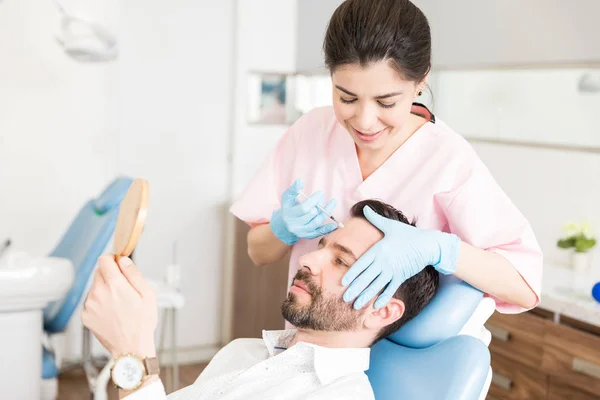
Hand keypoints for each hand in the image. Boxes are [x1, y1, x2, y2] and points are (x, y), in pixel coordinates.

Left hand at [82, 255, 157, 357]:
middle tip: (123, 289)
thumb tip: (123, 261)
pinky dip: (99, 303)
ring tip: (118, 304)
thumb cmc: (142, 322)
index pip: (104, 260)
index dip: (112, 259)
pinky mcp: (85, 316)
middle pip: (99, 272)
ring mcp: (90, 305)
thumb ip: (134, 274)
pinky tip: (111, 313)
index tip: (118, 264)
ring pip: (95, 287)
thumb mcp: (147, 294)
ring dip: (104, 290)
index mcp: (115, 285)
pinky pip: (91, 302)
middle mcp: (98, 293)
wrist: (131, 347)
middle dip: (109, 275)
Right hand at [270, 179, 337, 244]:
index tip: (320, 193)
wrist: (284, 225)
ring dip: (326, 213)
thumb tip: (300, 181)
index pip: (304, 208)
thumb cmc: (288, 208)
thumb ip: (293, 189)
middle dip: (319, 205)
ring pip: (316, 222)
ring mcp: (301, 232)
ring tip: (332, 203)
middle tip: (323, 197)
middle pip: (311, 215)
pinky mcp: (308, 236)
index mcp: (289, 215)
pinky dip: (327, 229)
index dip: (313, 200)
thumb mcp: (287, 198)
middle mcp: (294, 225)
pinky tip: (335, 224)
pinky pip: (319, 233)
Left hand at [342, 206, 460, 309]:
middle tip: (344, 298)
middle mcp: (384, 261)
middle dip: (355, 288)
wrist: (428, 244)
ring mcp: (393, 270)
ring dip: (366, 296)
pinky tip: (376, 305)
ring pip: (377, 285)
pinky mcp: (402, 276)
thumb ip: (375, 219)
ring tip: (356, 305)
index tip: (343, 282)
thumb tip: (364, 208)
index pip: (361, 264)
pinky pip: (390, 288)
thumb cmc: (408, 234)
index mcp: (378, 250)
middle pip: (366, 277)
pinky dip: (383, 297)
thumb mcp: (390, 225)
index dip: (352, 274)